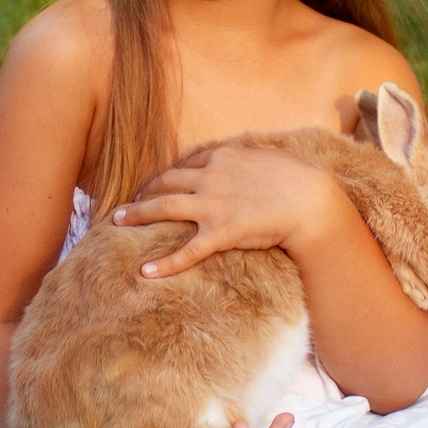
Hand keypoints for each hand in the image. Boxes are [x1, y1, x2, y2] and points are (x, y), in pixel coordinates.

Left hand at [112, 145, 340, 278]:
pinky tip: (145, 271)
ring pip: (164, 207)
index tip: (159, 183)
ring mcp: (213, 205)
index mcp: (222, 157)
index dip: (169, 175)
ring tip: (117, 221)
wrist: (311, 203)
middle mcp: (211, 177)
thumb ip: (247, 158)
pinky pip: (186, 250)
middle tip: (131, 200)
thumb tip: (242, 156)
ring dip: (137, 214)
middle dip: (145, 190)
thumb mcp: (268, 158)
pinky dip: (164, 263)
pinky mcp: (221, 233)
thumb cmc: (297, 179)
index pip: (186, 165)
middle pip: (166, 182)